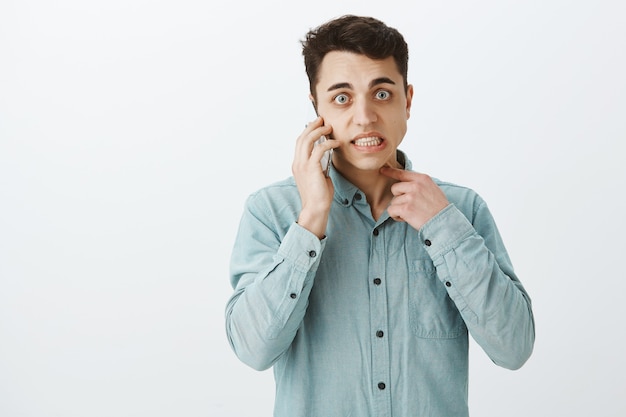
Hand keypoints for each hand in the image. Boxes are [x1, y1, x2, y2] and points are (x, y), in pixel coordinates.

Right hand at [292, 117, 339, 237]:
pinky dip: (328, 143)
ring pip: (308, 140)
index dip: (307, 131)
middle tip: (322, 120)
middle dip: (312, 126)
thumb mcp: (318, 175)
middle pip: (302, 138)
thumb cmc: (319, 194)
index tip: (316, 124)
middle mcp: (297, 163)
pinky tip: (336, 143)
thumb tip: (327, 153)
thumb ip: (319, 164)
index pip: (299, 143)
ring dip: (319, 131)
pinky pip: (319, 149)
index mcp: (297, 164)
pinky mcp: (311, 168)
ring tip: (328, 127)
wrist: (316, 208)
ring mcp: (302, 165)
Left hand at [380, 166, 448, 230]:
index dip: (390, 171)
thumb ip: (420, 184)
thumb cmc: (439, 208)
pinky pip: (391, 210)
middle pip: (395, 189)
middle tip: (410, 206)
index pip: (402, 173)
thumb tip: (407, 183)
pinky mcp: (405, 208)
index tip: (382, 170)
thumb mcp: (433, 189)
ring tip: (412, 213)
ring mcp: (410, 197)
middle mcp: (415, 185)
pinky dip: (396, 216)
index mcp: (422, 179)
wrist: (444, 222)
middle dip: (399, 198)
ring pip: (393, 201)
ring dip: (399, 209)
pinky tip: (406, 218)